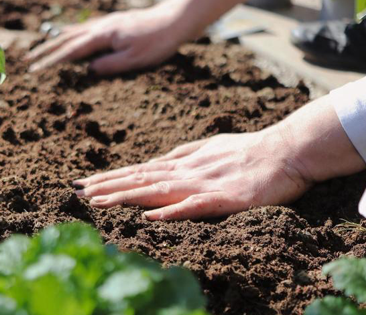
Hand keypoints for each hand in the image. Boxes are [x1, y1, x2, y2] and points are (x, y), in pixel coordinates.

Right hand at [26, 5, 190, 74]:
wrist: (175, 19)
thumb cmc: (157, 42)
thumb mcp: (134, 60)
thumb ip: (110, 65)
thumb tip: (88, 70)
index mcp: (103, 37)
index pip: (71, 51)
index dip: (52, 62)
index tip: (36, 71)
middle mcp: (101, 27)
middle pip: (66, 39)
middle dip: (46, 51)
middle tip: (28, 60)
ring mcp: (106, 23)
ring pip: (74, 32)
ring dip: (56, 41)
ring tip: (41, 49)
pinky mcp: (113, 22)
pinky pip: (85, 28)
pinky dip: (71, 32)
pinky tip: (68, 34)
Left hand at [73, 126, 313, 219]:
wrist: (289, 149)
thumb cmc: (251, 150)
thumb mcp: (210, 148)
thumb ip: (183, 155)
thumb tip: (157, 161)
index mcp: (184, 163)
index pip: (140, 171)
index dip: (111, 178)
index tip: (85, 184)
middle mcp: (188, 171)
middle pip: (141, 179)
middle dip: (108, 186)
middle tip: (77, 192)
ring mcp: (206, 184)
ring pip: (159, 190)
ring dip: (127, 196)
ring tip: (98, 202)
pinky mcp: (227, 198)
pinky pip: (196, 205)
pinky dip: (172, 211)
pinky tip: (151, 216)